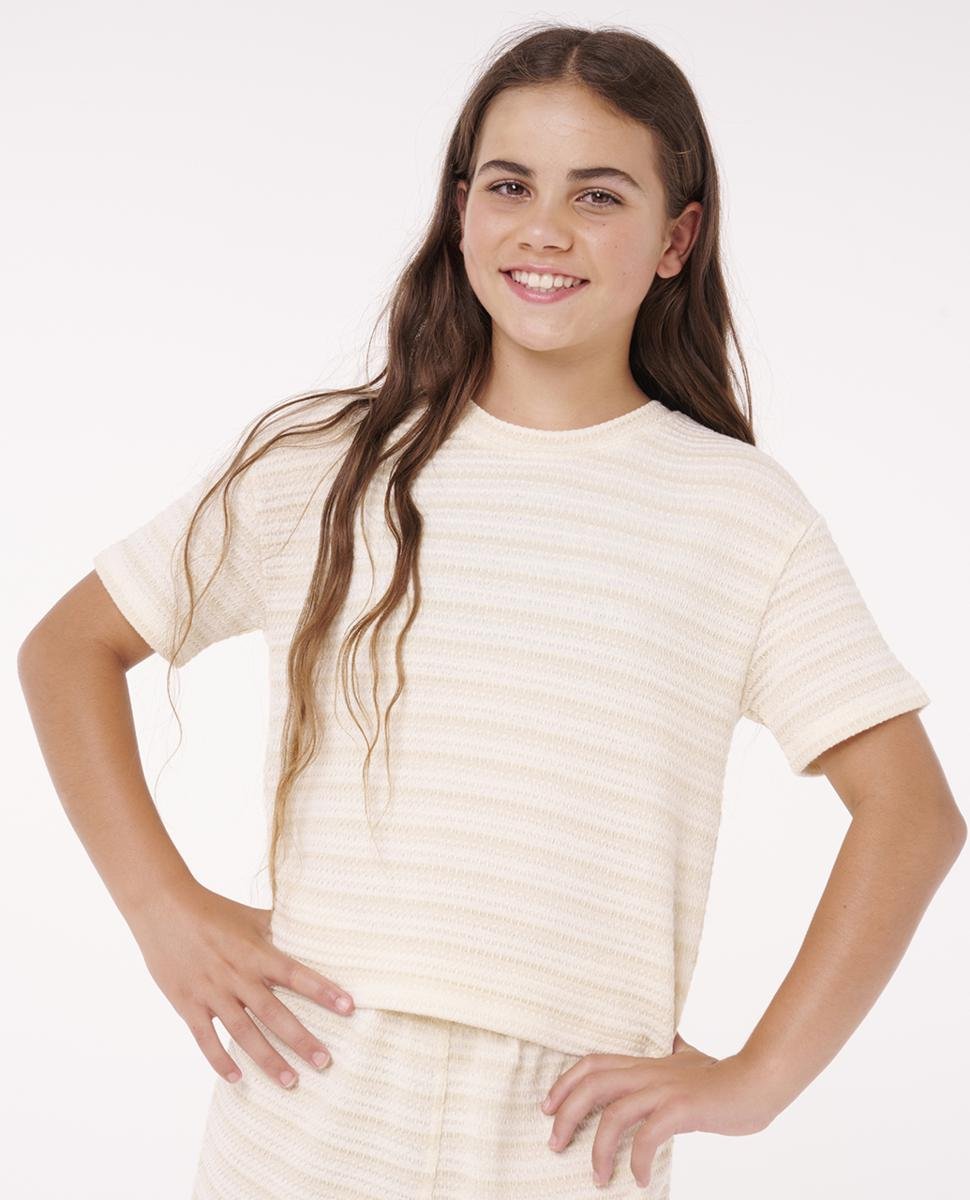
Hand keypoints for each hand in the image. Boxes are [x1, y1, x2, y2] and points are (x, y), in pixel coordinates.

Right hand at [127, 878, 355, 1088]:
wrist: (163, 908)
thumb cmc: (212, 910)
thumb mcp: (250, 916)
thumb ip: (279, 927)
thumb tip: (309, 929)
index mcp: (256, 952)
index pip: (296, 974)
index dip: (323, 991)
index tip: (349, 1007)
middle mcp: (238, 975)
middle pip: (274, 1013)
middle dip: (301, 1040)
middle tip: (325, 1062)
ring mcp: (212, 992)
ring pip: (244, 1033)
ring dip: (268, 1059)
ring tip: (290, 1081)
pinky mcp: (187, 1004)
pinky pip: (205, 1038)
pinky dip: (220, 1060)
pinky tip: (237, 1078)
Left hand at [541, 1031, 776, 1189]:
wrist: (758, 1082)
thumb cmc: (724, 1075)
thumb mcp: (691, 1058)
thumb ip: (676, 1052)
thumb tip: (673, 1041)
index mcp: (645, 1063)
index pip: (594, 1063)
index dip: (565, 1082)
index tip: (547, 1107)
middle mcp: (649, 1072)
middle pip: (593, 1084)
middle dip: (566, 1114)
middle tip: (554, 1144)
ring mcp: (664, 1089)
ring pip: (614, 1113)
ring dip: (598, 1148)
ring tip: (597, 1177)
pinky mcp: (682, 1108)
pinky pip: (648, 1135)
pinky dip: (638, 1159)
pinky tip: (639, 1179)